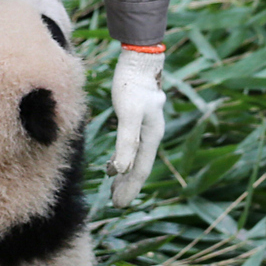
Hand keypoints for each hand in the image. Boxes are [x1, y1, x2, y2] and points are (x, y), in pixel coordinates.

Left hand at [107, 47, 165, 206]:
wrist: (139, 61)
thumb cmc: (132, 86)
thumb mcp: (128, 114)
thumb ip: (126, 142)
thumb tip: (121, 171)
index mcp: (151, 137)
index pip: (139, 169)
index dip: (129, 188)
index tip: (118, 205)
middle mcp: (151, 134)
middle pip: (139, 166)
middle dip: (128, 185)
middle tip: (116, 203)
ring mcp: (145, 127)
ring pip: (135, 157)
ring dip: (125, 174)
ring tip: (114, 187)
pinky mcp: (136, 118)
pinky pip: (131, 146)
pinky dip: (123, 158)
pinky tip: (114, 163)